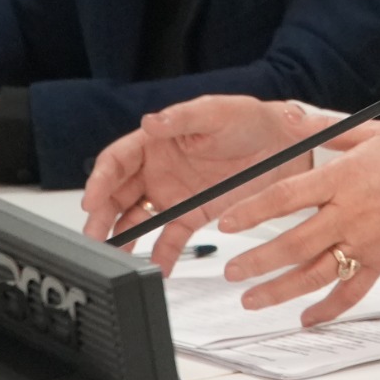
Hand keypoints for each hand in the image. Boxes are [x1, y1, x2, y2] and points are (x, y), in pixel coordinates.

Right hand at [83, 95, 330, 270]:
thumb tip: (150, 122)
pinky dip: (162, 254)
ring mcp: (173, 194)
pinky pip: (170, 237)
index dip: (100, 181)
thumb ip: (182, 118)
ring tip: (113, 257)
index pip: (116, 162)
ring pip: (137, 219)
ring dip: (123, 238)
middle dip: (101, 216)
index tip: (92, 201)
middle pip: (118, 195)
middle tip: (94, 237)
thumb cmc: (250, 120)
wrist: (287, 144)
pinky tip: (156, 267)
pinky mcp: (193, 214)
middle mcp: (157, 170)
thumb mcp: (217, 112)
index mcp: (156, 141)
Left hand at [214, 122, 379, 325]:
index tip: (227, 223)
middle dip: (256, 262)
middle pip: (293, 244)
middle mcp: (351, 216)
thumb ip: (331, 130)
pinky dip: (328, 309)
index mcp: (345, 180)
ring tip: (250, 300)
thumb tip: (293, 118)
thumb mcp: (377, 131)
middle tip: (231, 271)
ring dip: (279, 291)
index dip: (252, 212)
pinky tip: (306, 319)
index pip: (286, 198)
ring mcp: (366, 244)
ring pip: (314, 274)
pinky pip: (351, 292)